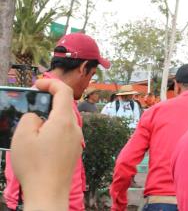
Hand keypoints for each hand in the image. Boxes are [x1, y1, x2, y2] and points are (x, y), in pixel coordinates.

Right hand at [11, 78, 82, 209]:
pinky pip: (63, 134)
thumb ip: (30, 118)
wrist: (49, 193)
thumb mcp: (23, 136)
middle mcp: (75, 127)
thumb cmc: (35, 165)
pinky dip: (52, 131)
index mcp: (64, 120)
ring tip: (31, 127)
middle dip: (48, 102)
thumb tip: (37, 117)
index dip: (51, 83)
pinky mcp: (73, 151)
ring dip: (49, 119)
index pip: (63, 91)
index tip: (37, 84)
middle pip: (64, 106)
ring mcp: (76, 140)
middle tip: (32, 103)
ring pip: (63, 121)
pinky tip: (39, 143)